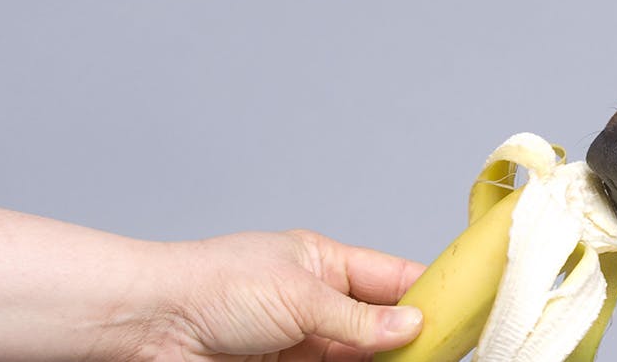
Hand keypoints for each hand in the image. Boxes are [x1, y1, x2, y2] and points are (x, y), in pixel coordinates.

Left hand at [145, 230, 426, 360]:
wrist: (150, 327)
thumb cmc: (212, 286)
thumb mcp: (299, 296)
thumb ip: (358, 320)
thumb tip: (413, 326)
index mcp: (323, 263)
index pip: (392, 278)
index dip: (430, 293)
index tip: (467, 312)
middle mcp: (316, 303)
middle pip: (382, 326)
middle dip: (415, 340)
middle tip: (450, 353)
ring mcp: (301, 343)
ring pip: (362, 358)